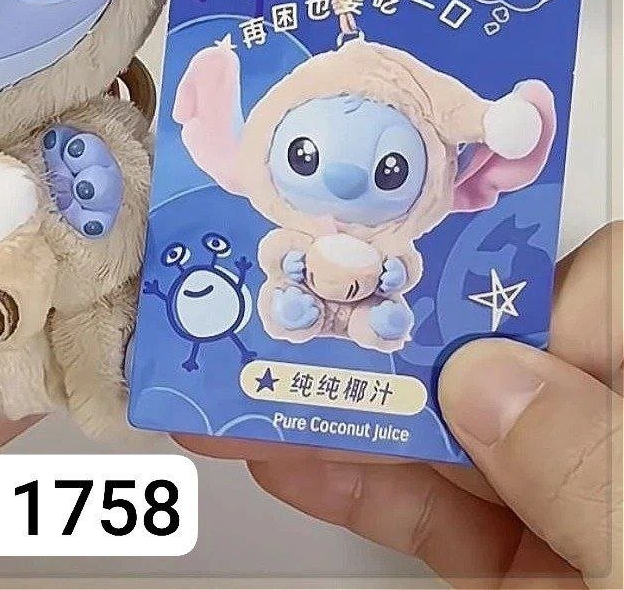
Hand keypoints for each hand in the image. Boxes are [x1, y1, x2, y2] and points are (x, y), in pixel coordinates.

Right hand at [180, 223, 621, 585]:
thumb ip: (596, 474)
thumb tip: (490, 380)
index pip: (604, 297)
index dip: (519, 286)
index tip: (428, 298)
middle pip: (507, 366)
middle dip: (396, 344)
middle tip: (303, 317)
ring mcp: (582, 516)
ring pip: (454, 441)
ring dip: (347, 413)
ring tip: (257, 385)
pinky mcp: (530, 575)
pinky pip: (438, 516)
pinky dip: (360, 488)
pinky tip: (292, 457)